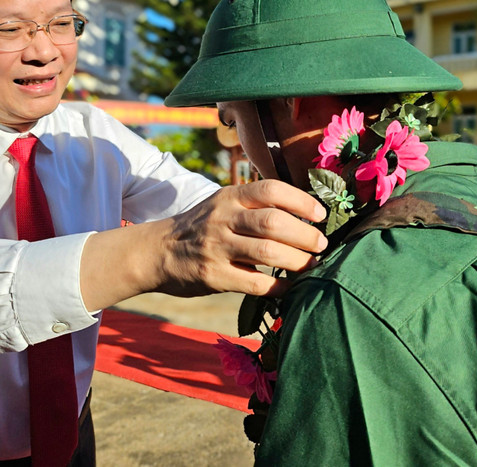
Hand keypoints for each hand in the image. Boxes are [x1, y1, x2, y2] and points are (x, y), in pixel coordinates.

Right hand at [155, 179, 326, 297]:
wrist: (155, 252)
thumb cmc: (200, 227)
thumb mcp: (222, 204)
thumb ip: (254, 204)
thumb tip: (304, 214)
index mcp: (229, 196)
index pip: (271, 189)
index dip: (301, 201)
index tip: (321, 215)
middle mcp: (223, 218)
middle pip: (273, 222)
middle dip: (305, 235)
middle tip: (321, 245)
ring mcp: (216, 247)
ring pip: (267, 251)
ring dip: (297, 261)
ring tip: (311, 265)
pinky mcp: (213, 275)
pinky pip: (254, 282)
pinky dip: (277, 286)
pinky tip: (288, 287)